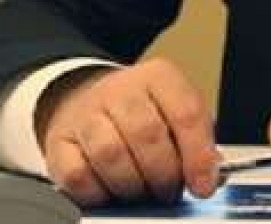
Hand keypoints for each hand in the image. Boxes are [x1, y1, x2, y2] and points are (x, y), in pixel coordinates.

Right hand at [35, 58, 220, 205]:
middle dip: (164, 175)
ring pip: (111, 153)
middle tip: (169, 192)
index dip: (198, 155)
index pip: (186, 112)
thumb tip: (211, 176)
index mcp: (158, 77)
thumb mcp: (175, 114)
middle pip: (147, 134)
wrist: (84, 101)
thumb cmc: (140, 115)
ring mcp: (86, 113)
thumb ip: (196, 142)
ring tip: (142, 193)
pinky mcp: (59, 141)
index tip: (203, 186)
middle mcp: (120, 89)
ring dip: (132, 185)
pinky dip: (98, 193)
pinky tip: (111, 191)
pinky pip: (78, 175)